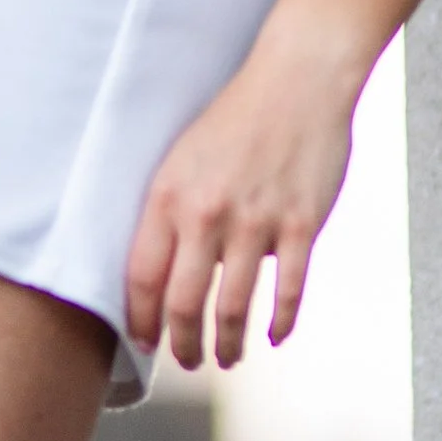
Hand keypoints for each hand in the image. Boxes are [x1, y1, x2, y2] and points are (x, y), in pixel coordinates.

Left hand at [125, 29, 365, 372]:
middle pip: (184, 303)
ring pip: (233, 306)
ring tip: (228, 358)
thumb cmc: (236, 118)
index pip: (142, 278)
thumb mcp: (182, 158)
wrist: (297, 80)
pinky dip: (281, 322)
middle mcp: (207, 213)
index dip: (141, 319)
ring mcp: (256, 221)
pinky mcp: (301, 224)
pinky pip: (289, 290)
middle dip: (183, 344)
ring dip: (228, 343)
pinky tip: (276, 335)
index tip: (144, 340)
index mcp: (169, 197)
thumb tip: (162, 271)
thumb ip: (170, 212)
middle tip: (187, 361)